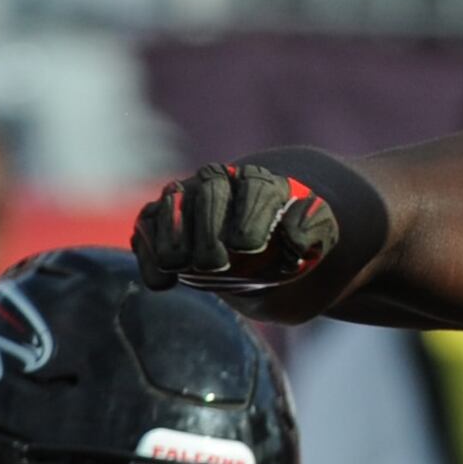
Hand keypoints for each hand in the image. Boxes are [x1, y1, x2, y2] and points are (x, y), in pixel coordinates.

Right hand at [134, 163, 338, 293]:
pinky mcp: (159, 218)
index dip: (250, 217)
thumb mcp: (316, 242)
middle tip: (215, 265)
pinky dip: (150, 254)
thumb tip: (292, 233)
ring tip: (186, 267)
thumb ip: (311, 231)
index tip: (249, 249)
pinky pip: (146, 225)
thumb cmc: (289, 248)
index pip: (256, 187)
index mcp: (263, 183)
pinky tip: (164, 282)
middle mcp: (220, 181)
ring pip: (172, 203)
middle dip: (209, 231)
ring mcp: (186, 197)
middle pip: (209, 191)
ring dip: (175, 238)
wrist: (261, 256)